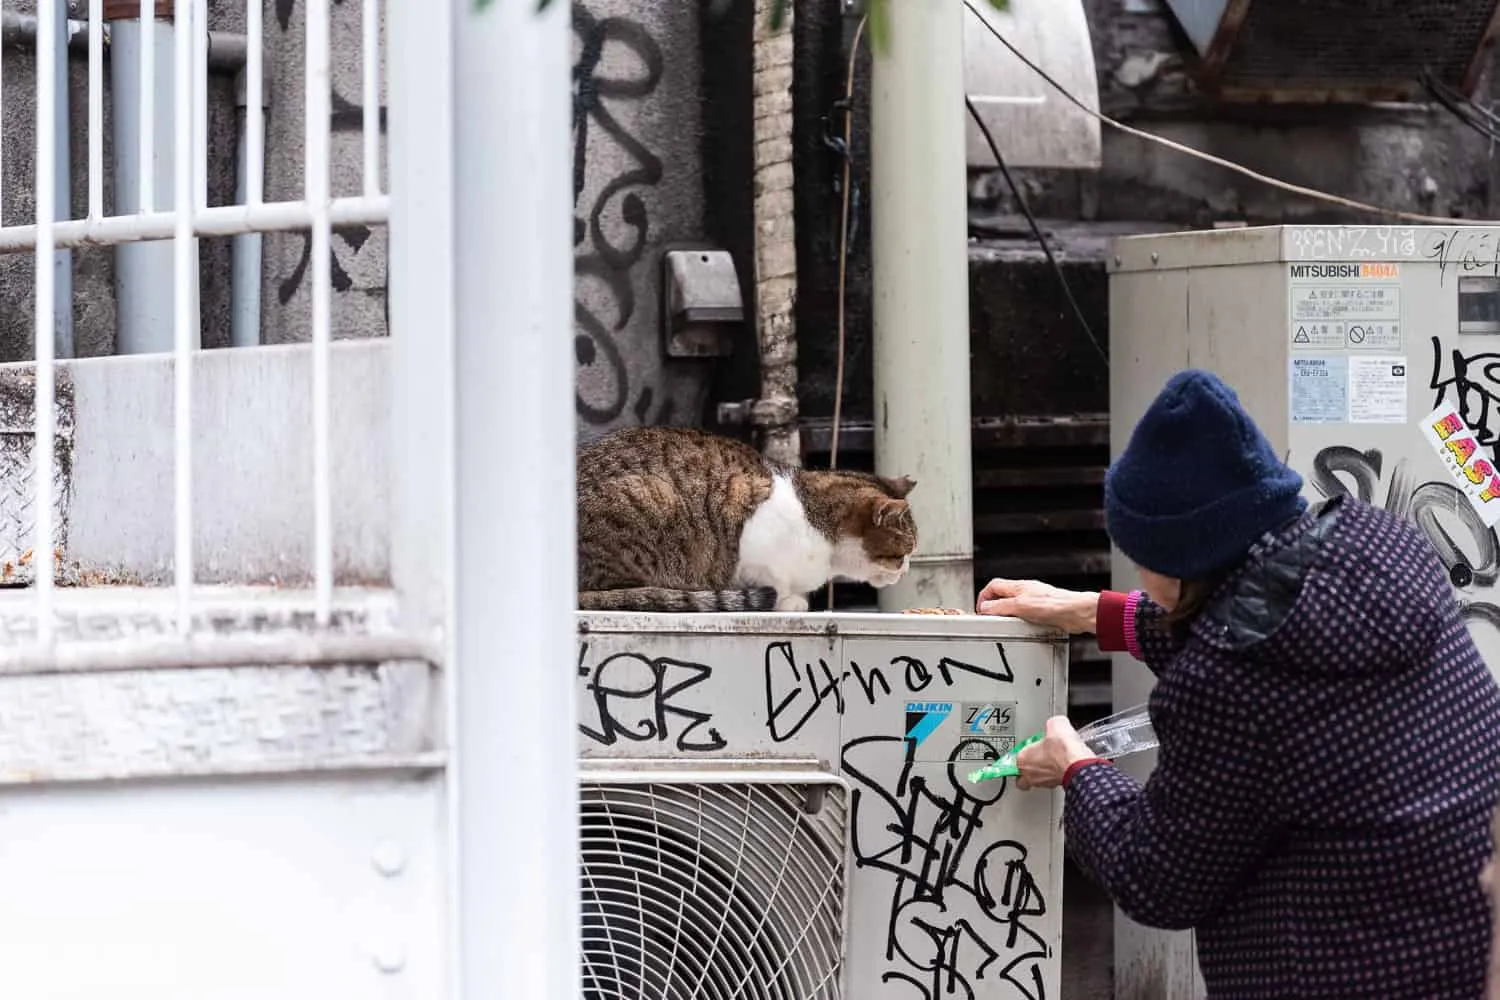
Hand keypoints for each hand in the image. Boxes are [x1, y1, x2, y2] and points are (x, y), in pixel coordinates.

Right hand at [975, 578, 1097, 633]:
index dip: (984, 597)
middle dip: (994, 607)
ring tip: (1005, 624)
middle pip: (1003, 596)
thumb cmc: (1054, 604)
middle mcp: (1026, 592)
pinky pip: (1026, 616)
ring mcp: (1035, 602)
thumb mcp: (1019, 606)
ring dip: (1007, 616)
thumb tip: (985, 608)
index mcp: (1018, 586)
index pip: (993, 586)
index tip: (981, 609)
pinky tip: (1023, 629)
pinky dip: (1020, 622)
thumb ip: (1000, 607)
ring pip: (1014, 606)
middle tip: (990, 618)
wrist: (1076, 613)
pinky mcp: (1044, 612)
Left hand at [1016, 716, 1096, 789]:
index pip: (1017, 755)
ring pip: (1036, 780)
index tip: (1034, 743)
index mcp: (1023, 758)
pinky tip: (1062, 767)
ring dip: (1042, 772)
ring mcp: (1042, 782)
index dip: (1027, 748)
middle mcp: (1030, 773)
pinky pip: (1051, 782)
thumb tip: (1056, 724)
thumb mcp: (1055, 725)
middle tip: (1036, 758)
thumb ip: (1051, 725)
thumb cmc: (1063, 749)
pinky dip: (1055, 775)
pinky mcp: (1056, 786)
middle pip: (1021, 774)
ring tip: (1051, 761)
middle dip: (1028, 767)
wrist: (1079, 765)